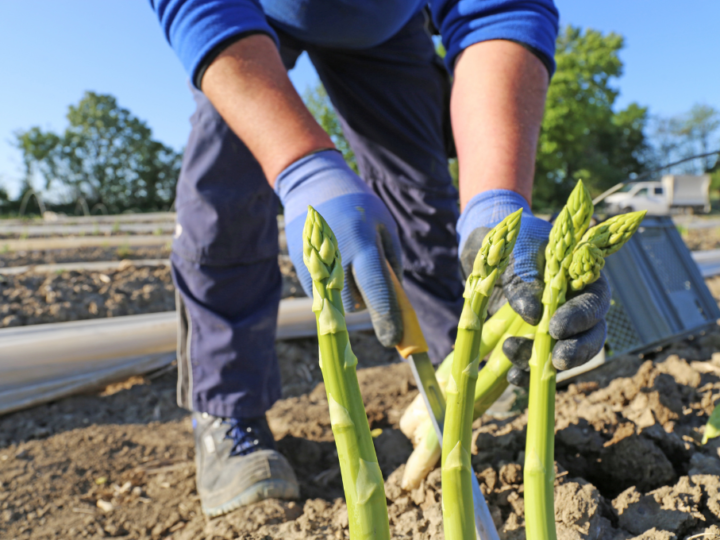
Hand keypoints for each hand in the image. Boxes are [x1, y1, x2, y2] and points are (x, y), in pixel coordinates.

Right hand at [276, 150, 403, 346]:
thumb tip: (394, 299)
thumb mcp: (385, 225)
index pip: (376, 291)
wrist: (314, 186)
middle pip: (355, 304)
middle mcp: (337, 258)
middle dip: (367, 302)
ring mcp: (315, 264)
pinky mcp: (302, 268)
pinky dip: (334, 287)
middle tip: (370, 278)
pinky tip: (335, 262)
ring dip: (350, 295)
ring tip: (351, 264)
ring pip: (337, 303)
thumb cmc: (358, 206)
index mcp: (362, 246)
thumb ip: (392, 263)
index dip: (386, 318)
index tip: (394, 339)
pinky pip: (323, 294)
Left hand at [457, 190, 609, 383]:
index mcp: (579, 277)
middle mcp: (574, 305)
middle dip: (576, 350)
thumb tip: (533, 314)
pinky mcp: (534, 341)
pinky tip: (513, 378)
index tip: (554, 326)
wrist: (484, 249)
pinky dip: (529, 375)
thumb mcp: (511, 253)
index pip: (593, 301)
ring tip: (510, 350)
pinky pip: (540, 364)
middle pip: (592, 334)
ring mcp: (555, 326)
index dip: (580, 317)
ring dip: (544, 361)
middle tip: (557, 360)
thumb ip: (523, 278)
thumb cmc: (505, 241)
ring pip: (566, 353)